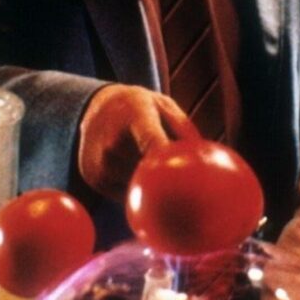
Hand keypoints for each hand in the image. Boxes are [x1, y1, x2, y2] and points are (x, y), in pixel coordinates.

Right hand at [78, 84, 199, 200]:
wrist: (96, 108)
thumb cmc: (140, 108)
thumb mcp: (163, 105)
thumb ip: (184, 129)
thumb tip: (205, 156)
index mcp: (135, 116)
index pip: (151, 140)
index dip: (167, 157)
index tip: (183, 171)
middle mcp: (113, 141)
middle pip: (148, 169)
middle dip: (166, 176)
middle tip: (185, 182)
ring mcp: (101, 163)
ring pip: (138, 185)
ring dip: (150, 183)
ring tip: (152, 166)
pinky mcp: (94, 179)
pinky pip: (125, 194)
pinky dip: (136, 188)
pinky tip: (136, 172)